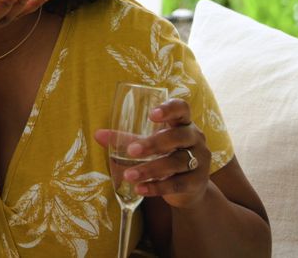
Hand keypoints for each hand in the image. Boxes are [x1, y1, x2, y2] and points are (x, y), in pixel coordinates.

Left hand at [95, 98, 210, 208]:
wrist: (189, 188)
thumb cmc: (166, 155)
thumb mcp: (148, 144)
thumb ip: (126, 139)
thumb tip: (98, 135)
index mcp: (183, 123)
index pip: (182, 109)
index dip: (169, 109)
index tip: (151, 114)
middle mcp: (195, 139)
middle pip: (179, 137)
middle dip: (154, 143)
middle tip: (132, 150)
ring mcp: (199, 161)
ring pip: (177, 162)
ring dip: (151, 169)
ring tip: (129, 175)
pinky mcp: (197, 182)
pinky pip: (177, 184)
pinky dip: (157, 187)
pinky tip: (139, 189)